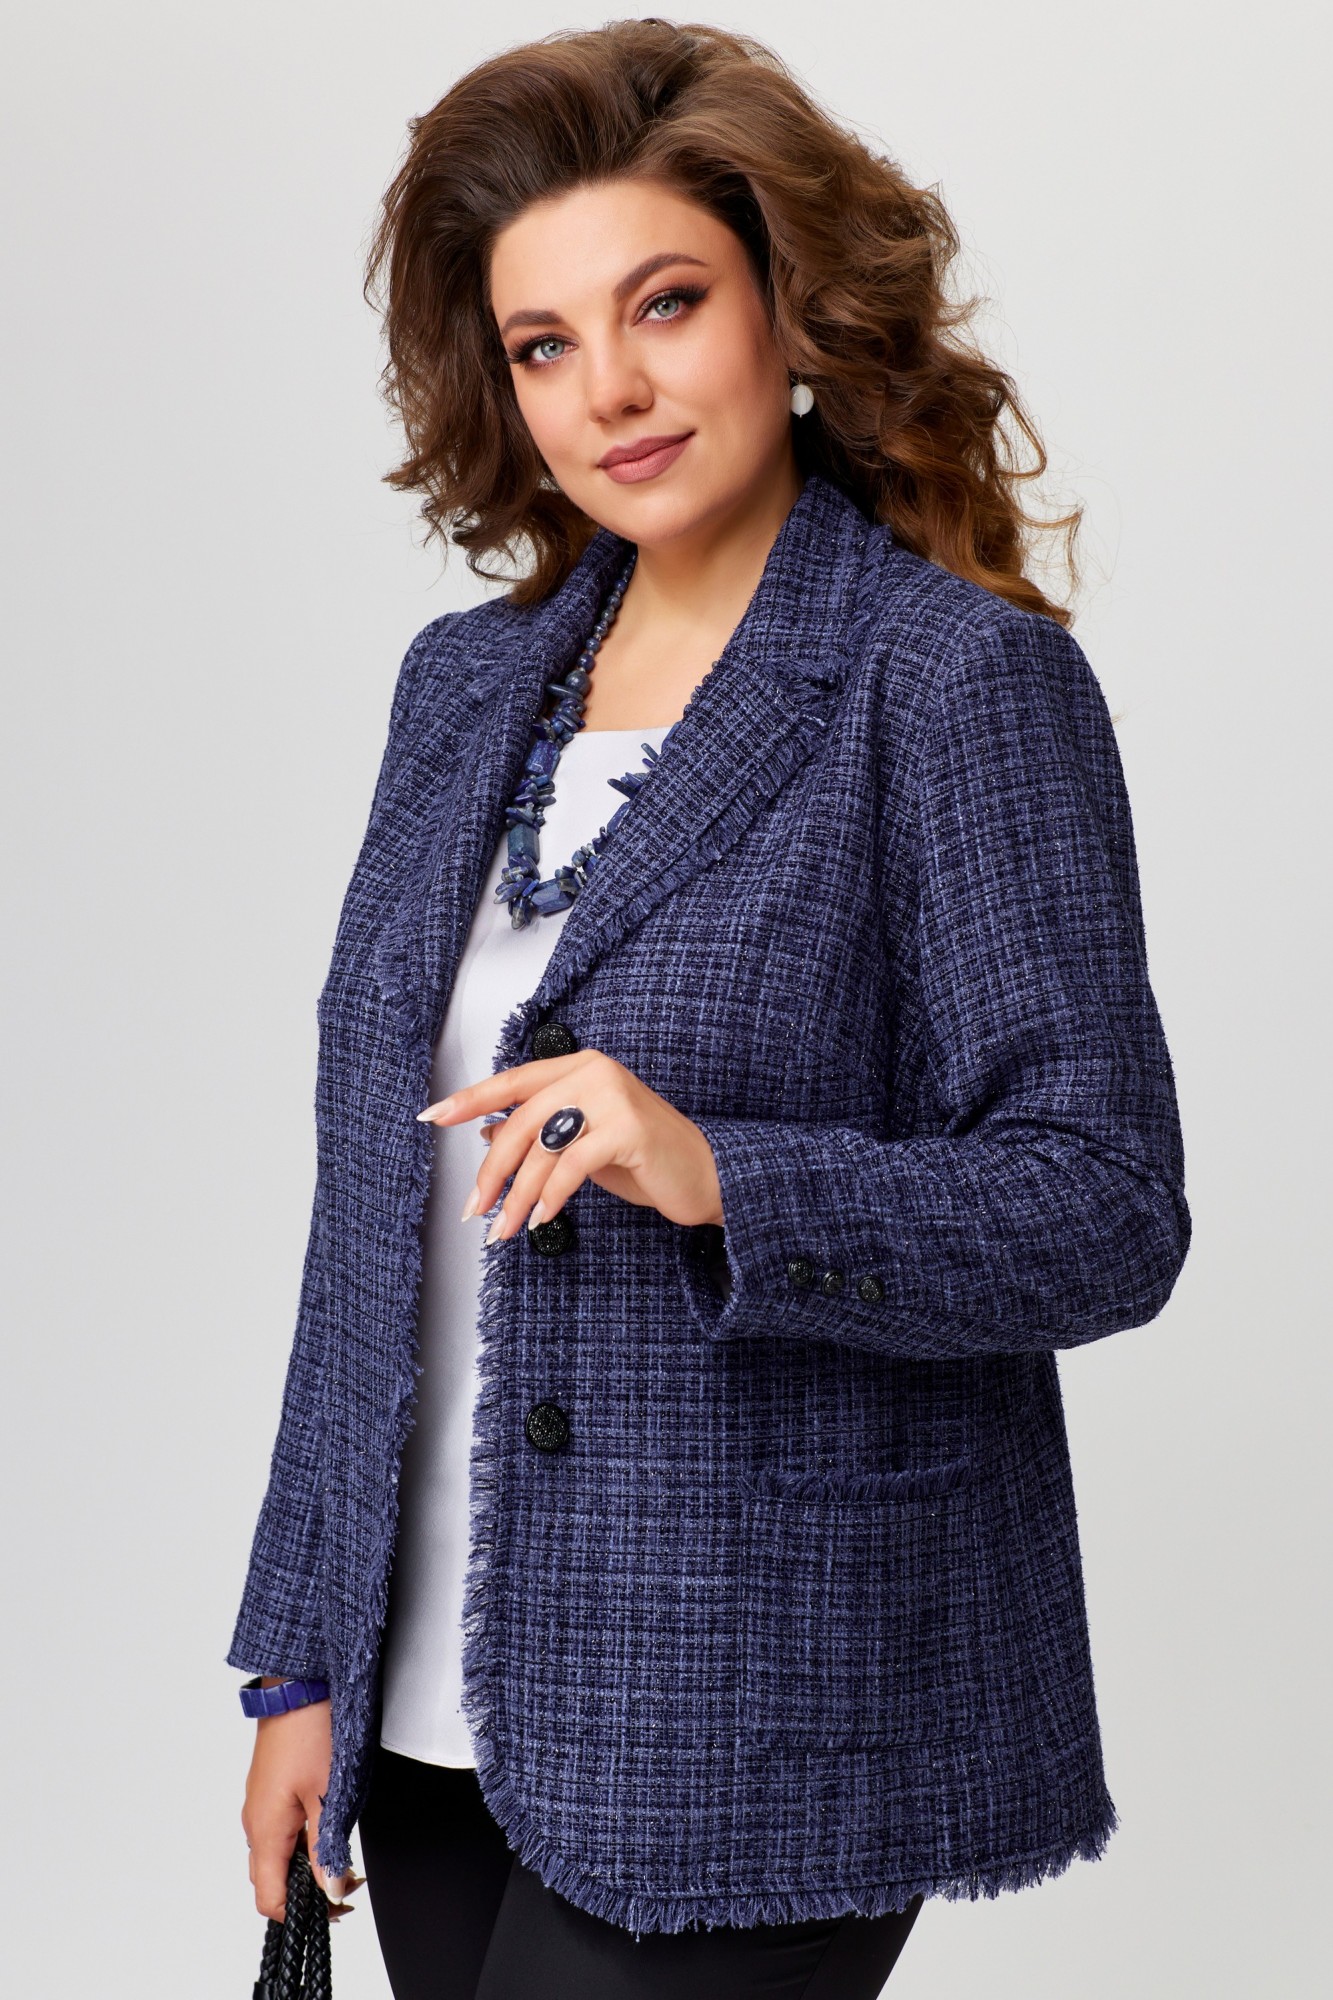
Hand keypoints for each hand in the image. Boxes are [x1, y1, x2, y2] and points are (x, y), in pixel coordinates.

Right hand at [241, 1698, 363, 1922]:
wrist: (299, 1684)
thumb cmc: (311, 1732)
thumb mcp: (328, 1795)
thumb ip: (327, 1849)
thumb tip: (331, 1891)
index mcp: (266, 1830)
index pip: (269, 1900)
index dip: (303, 1913)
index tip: (339, 1904)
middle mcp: (255, 1822)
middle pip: (271, 1881)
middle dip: (308, 1892)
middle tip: (349, 1879)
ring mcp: (260, 1804)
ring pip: (277, 1855)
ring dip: (307, 1865)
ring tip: (344, 1855)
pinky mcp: (268, 1788)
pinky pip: (279, 1830)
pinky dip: (302, 1842)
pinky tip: (328, 1828)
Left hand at [418, 1048, 725, 1242]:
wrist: (708, 1175)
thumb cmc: (646, 1159)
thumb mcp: (583, 1143)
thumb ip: (542, 1134)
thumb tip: (488, 1135)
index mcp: (580, 1067)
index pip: (512, 1081)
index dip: (470, 1100)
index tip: (433, 1116)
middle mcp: (593, 1073)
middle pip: (521, 1120)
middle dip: (493, 1171)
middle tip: (475, 1207)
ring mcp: (613, 1097)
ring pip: (542, 1147)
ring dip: (516, 1195)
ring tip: (503, 1228)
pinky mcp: (628, 1129)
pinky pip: (571, 1166)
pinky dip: (550, 1197)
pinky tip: (541, 1219)